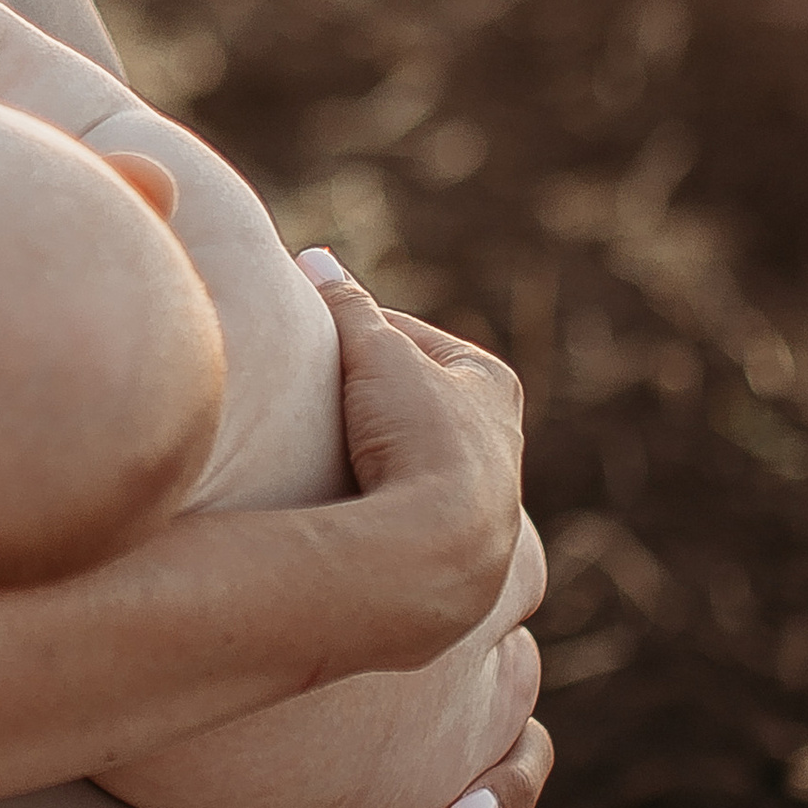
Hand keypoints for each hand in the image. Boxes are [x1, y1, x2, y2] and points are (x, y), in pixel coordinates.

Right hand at [302, 254, 528, 658]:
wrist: (443, 548)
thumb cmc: (421, 435)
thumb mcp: (378, 353)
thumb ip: (347, 306)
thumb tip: (314, 258)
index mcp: (491, 382)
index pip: (408, 338)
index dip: (355, 334)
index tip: (310, 339)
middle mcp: (498, 440)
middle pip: (412, 400)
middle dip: (364, 396)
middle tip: (310, 394)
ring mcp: (480, 500)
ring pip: (410, 459)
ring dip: (369, 453)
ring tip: (315, 452)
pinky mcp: (456, 550)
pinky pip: (402, 509)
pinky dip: (372, 499)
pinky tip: (339, 503)